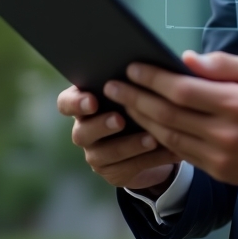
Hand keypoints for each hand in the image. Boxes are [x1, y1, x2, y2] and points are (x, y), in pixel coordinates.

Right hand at [57, 86, 177, 189]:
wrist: (149, 139)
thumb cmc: (142, 101)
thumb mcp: (138, 89)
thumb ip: (137, 78)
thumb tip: (157, 66)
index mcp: (85, 104)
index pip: (66, 103)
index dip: (75, 103)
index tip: (93, 100)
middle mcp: (84, 130)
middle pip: (82, 131)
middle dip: (102, 125)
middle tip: (120, 120)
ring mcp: (96, 154)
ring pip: (106, 153)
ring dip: (130, 145)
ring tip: (152, 138)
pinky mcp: (113, 173)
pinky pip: (129, 168)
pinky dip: (152, 159)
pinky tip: (171, 151)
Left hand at [103, 52, 237, 187]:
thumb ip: (224, 65)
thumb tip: (187, 59)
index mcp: (235, 103)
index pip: (182, 89)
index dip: (152, 79)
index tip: (132, 68)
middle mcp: (224, 132)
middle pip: (167, 114)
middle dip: (135, 99)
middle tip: (112, 86)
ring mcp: (220, 156)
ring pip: (169, 137)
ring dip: (142, 120)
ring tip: (122, 105)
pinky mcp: (220, 172)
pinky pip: (182, 154)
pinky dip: (161, 140)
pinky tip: (147, 126)